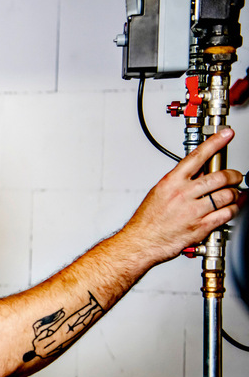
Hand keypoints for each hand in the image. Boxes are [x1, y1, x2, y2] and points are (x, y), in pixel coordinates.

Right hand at [122, 128, 242, 262]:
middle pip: (219, 177)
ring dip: (234, 194)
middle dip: (233, 176)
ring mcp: (192, 210)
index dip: (215, 143)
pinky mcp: (200, 226)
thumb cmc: (147, 220)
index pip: (197, 156)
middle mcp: (182, 194)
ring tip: (232, 195)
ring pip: (226, 195)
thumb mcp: (159, 192)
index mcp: (171, 182)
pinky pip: (226, 214)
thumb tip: (199, 171)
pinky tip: (230, 209)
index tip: (226, 135)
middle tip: (236, 176)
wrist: (141, 242)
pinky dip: (232, 210)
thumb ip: (179, 181)